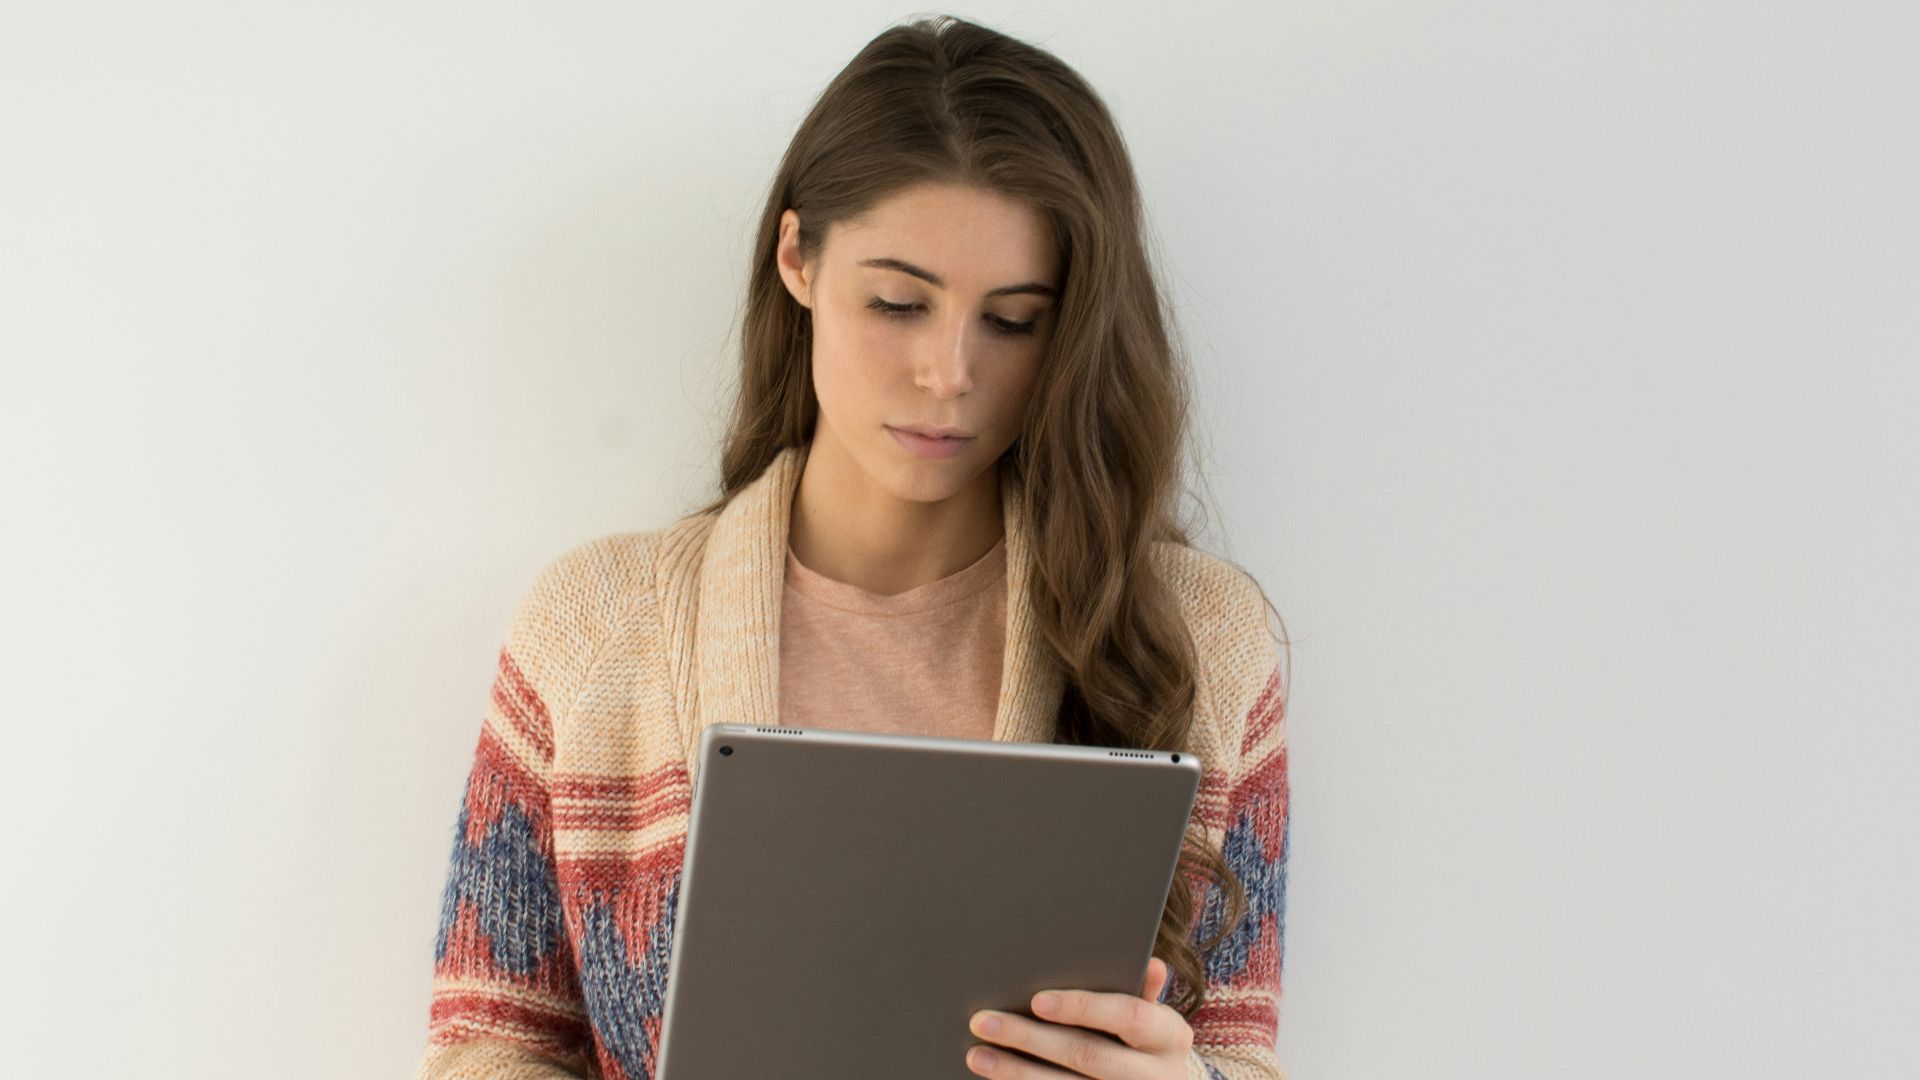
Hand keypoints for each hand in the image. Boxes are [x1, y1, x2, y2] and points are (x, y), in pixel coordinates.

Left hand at [964, 956, 1192, 1077]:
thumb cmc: (1147, 1044)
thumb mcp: (1155, 1019)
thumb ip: (1141, 992)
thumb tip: (1150, 963)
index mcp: (1169, 1037)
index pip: (1128, 1016)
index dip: (1084, 1007)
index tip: (1037, 1000)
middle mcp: (1154, 1075)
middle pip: (1088, 1055)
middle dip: (1031, 1038)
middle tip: (984, 1022)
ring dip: (1016, 1072)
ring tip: (977, 1054)